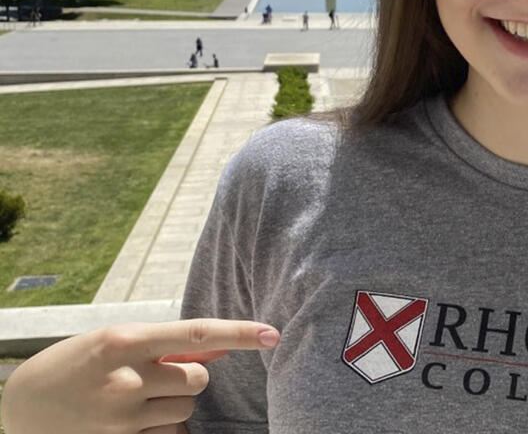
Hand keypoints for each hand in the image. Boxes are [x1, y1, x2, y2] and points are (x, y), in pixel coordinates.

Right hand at [0, 318, 278, 433]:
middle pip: (198, 378)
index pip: (196, 334)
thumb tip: (219, 345)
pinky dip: (159, 428)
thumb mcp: (116, 341)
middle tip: (153, 376)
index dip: (240, 333)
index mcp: (124, 340)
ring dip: (171, 403)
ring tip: (132, 398)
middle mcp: (125, 379)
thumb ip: (165, 345)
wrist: (22, 407)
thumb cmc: (76, 364)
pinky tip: (126, 421)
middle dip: (186, 377)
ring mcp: (122, 417)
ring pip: (185, 409)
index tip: (272, 333)